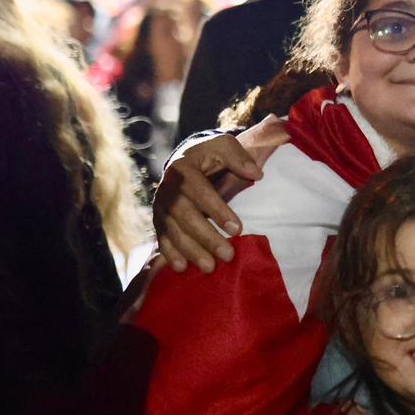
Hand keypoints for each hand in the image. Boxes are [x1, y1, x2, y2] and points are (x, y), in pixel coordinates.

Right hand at [152, 117, 287, 271]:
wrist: (186, 159)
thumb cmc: (210, 155)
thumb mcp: (224, 146)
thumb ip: (239, 157)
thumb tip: (256, 173)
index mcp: (183, 168)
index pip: (200, 192)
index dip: (218, 212)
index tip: (238, 229)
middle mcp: (167, 188)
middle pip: (184, 215)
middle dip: (206, 237)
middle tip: (227, 255)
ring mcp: (160, 205)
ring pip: (172, 230)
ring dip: (190, 250)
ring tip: (210, 267)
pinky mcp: (158, 219)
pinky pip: (161, 238)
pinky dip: (170, 254)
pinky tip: (182, 268)